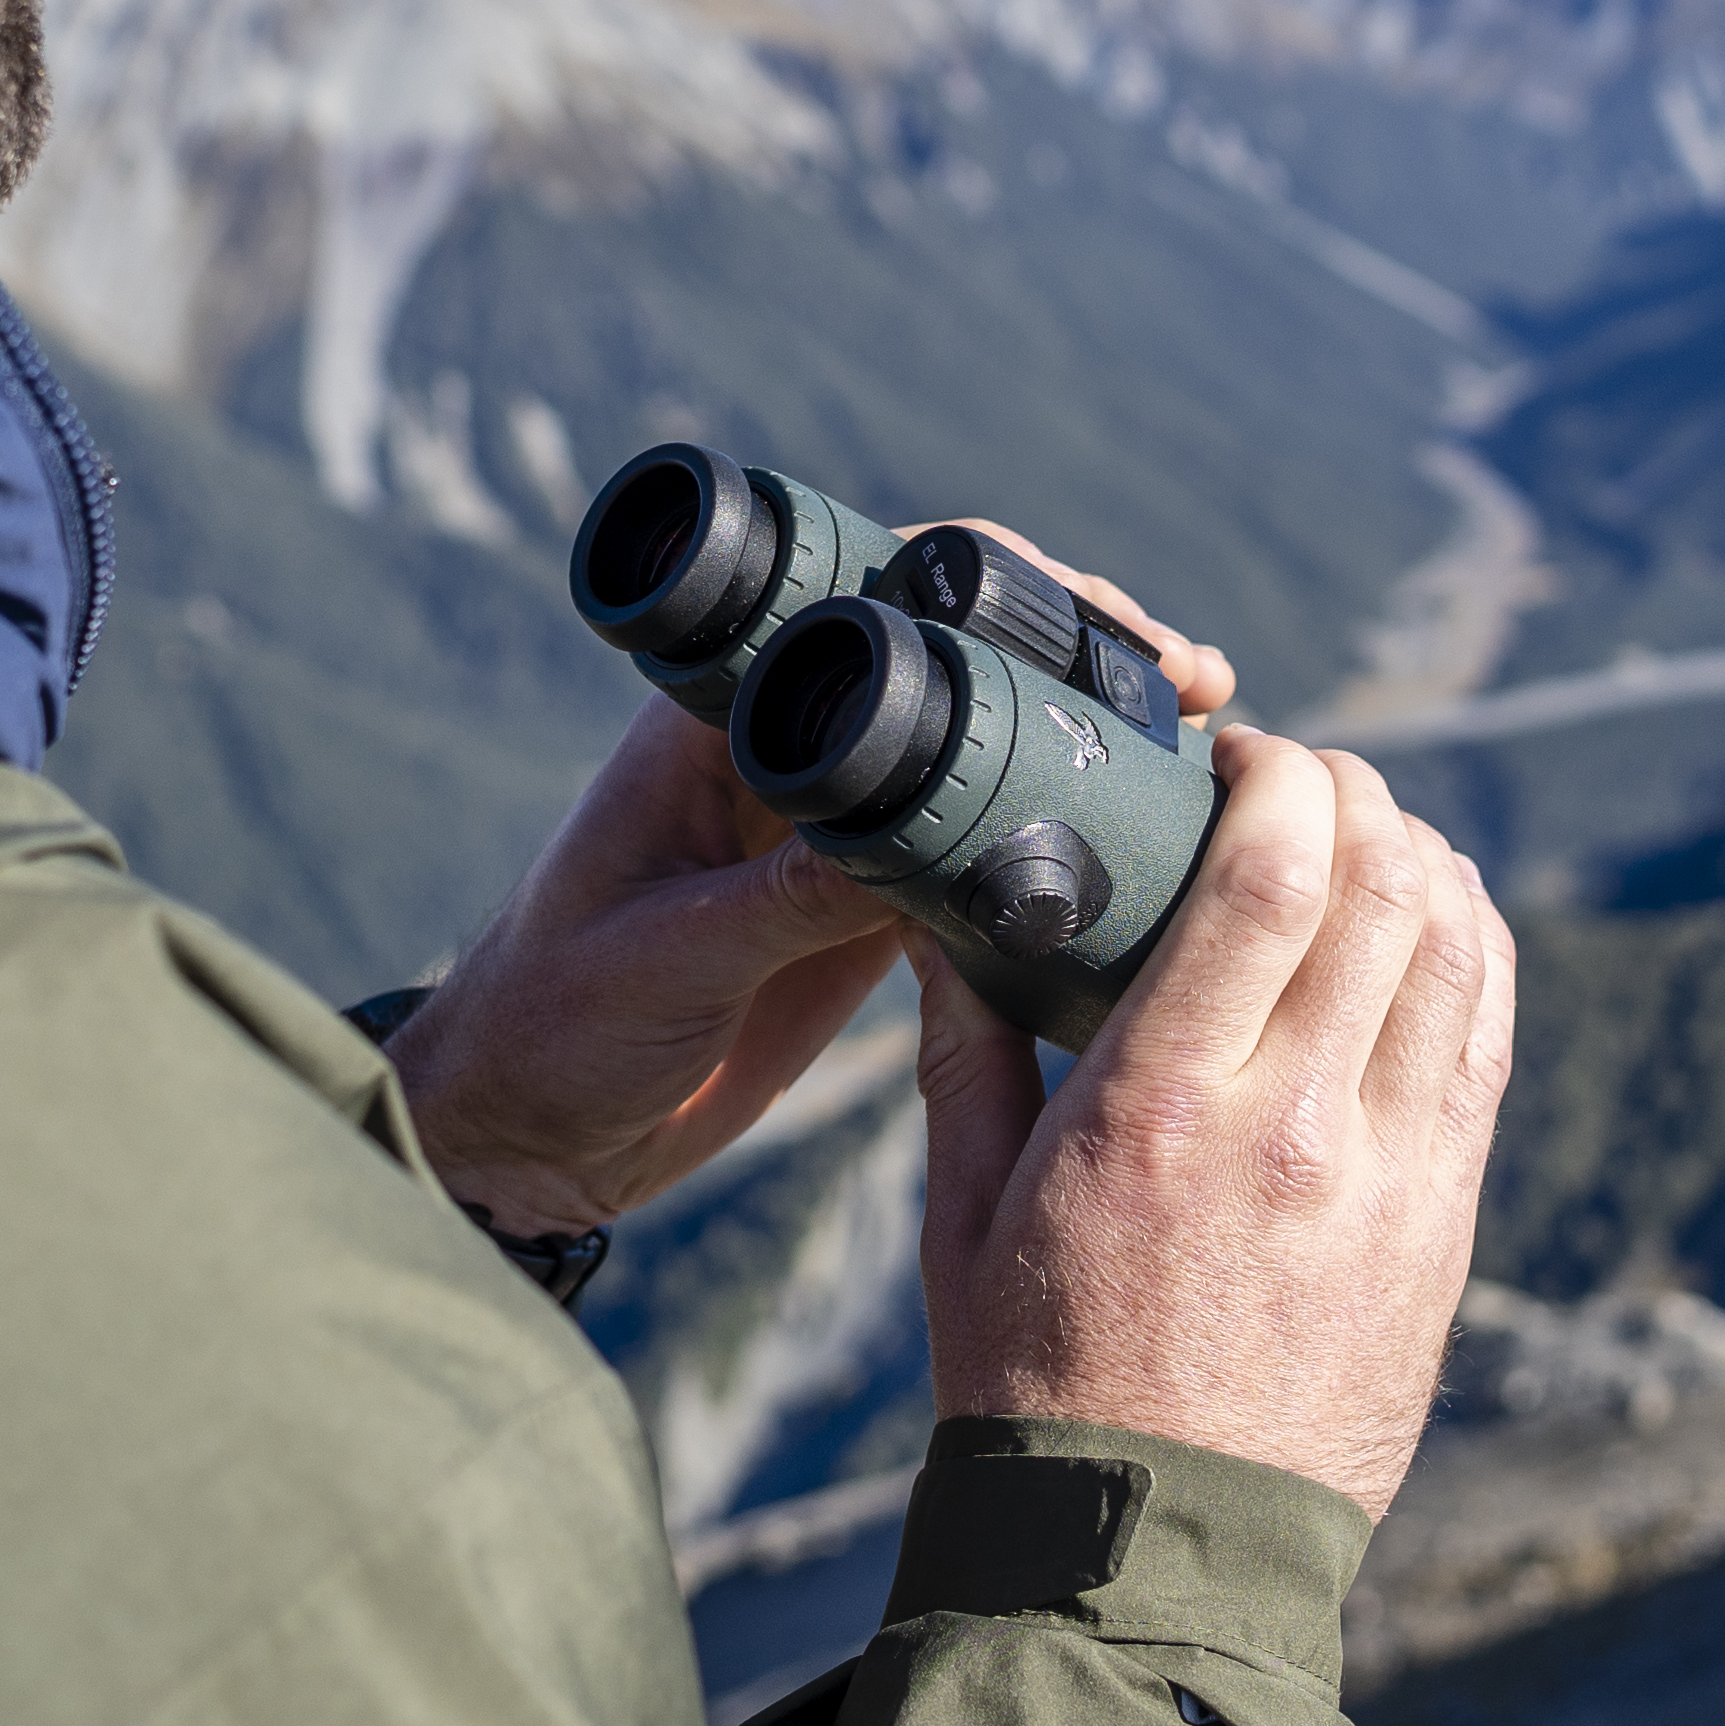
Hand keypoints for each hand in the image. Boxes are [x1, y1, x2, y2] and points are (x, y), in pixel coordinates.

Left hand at [380, 518, 1232, 1239]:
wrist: (522, 1141)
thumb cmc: (549, 1028)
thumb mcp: (669, 958)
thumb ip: (786, 902)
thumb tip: (926, 855)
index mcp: (717, 720)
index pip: (866, 595)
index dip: (995, 584)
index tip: (1101, 619)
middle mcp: (785, 754)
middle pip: (953, 663)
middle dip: (1077, 659)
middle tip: (1191, 684)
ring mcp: (833, 834)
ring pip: (982, 758)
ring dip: (1084, 751)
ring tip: (1202, 748)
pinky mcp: (860, 916)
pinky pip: (976, 859)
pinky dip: (1059, 849)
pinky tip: (1147, 855)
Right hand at [912, 729, 1509, 1518]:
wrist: (1152, 1554)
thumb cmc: (1035, 1380)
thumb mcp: (960, 1214)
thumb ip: (964, 1050)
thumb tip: (951, 920)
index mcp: (1160, 1111)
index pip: (1272, 873)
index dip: (1276, 773)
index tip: (1235, 755)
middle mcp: (1296, 1128)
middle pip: (1385, 881)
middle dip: (1352, 789)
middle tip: (1299, 780)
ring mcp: (1391, 1178)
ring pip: (1460, 945)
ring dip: (1421, 855)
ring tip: (1363, 837)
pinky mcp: (1444, 1223)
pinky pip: (1489, 1038)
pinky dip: (1470, 947)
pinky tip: (1426, 921)